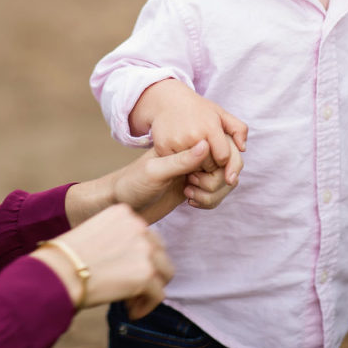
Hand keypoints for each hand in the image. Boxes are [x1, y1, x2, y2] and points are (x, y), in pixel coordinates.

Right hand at [30, 203, 171, 319]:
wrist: (58, 272)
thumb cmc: (65, 258)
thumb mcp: (93, 232)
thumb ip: (116, 238)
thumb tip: (128, 260)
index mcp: (124, 212)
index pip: (145, 235)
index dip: (137, 256)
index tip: (122, 271)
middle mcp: (139, 226)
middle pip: (159, 252)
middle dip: (147, 271)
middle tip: (130, 288)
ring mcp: (145, 249)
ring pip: (164, 273)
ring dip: (150, 289)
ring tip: (131, 302)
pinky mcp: (146, 274)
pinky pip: (158, 294)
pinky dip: (146, 306)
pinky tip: (131, 312)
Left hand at [115, 140, 238, 222]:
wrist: (121, 203)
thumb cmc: (132, 184)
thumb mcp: (155, 171)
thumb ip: (181, 160)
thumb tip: (206, 145)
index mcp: (184, 144)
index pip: (219, 150)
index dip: (218, 167)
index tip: (194, 178)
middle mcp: (193, 156)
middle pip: (226, 167)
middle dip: (216, 184)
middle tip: (191, 187)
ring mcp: (195, 171)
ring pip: (224, 182)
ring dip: (213, 194)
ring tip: (190, 196)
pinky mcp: (193, 186)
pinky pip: (215, 193)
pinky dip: (210, 200)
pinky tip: (191, 202)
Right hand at [130, 79, 246, 176]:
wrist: (168, 101)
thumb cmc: (198, 109)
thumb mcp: (220, 114)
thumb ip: (239, 129)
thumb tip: (243, 148)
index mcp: (210, 127)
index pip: (224, 158)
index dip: (222, 159)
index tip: (218, 154)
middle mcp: (194, 135)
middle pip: (209, 166)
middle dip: (209, 164)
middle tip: (205, 153)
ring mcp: (177, 142)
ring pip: (192, 168)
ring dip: (195, 166)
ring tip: (193, 153)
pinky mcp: (163, 147)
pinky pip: (176, 166)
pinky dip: (180, 163)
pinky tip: (181, 152)